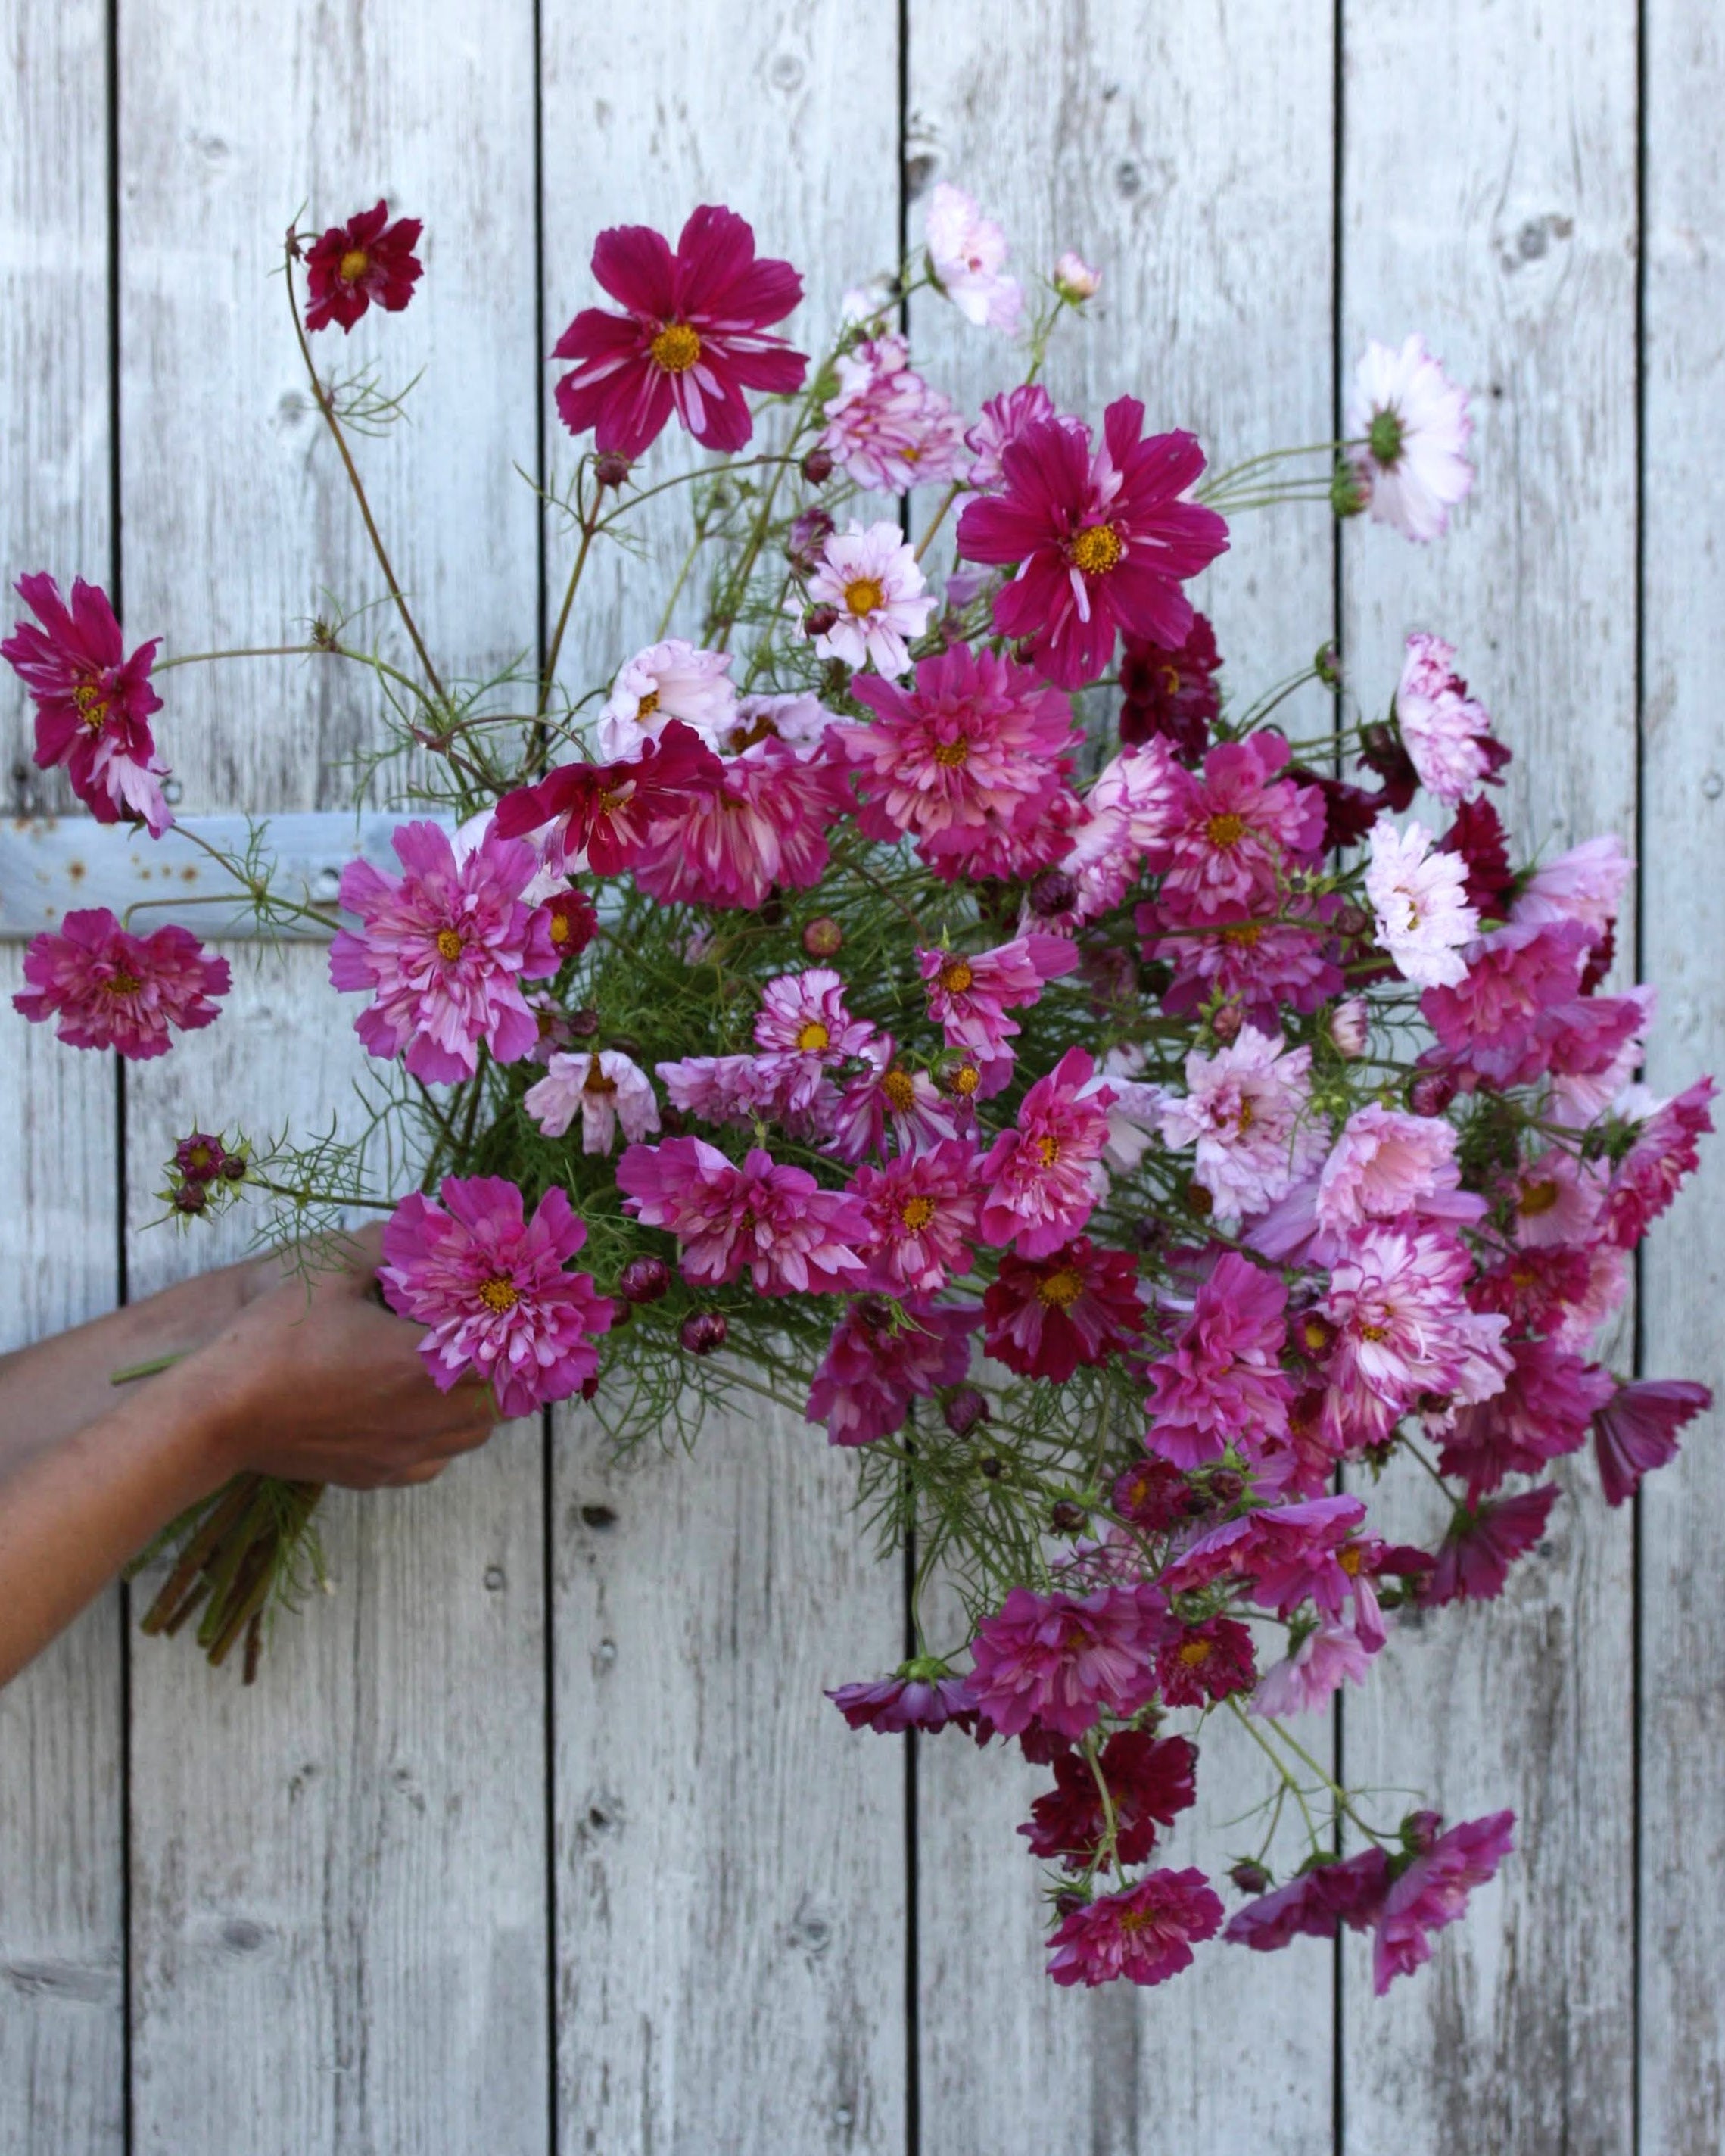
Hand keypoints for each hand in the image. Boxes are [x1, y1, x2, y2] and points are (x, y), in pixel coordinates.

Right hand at [175, 1225, 499, 1488]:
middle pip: (498, 1403)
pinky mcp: (373, 1477)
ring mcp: (399, 1454)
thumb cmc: (273, 1337)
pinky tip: (414, 1411)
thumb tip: (411, 1224)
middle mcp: (422, 1417)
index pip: (501, 1355)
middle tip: (484, 1337)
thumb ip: (379, 1244)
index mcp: (422, 1364)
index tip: (502, 1311)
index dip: (510, 1332)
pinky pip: (432, 1462)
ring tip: (454, 1372)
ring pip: (470, 1437)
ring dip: (475, 1406)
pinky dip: (440, 1438)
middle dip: (500, 1370)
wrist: (217, 1412)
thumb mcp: (326, 1269)